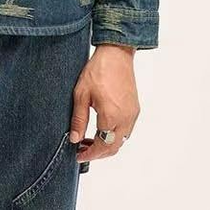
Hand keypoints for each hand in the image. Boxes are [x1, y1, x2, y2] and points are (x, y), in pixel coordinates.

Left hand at [69, 44, 139, 161]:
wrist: (116, 55)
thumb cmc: (98, 71)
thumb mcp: (81, 95)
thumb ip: (79, 119)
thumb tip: (74, 139)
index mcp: (111, 117)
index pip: (102, 146)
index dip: (89, 154)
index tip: (78, 155)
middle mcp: (125, 119)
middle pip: (113, 148)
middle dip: (97, 153)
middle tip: (82, 149)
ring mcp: (132, 114)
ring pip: (121, 141)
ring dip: (106, 144)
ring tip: (89, 139)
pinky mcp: (135, 109)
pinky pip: (126, 130)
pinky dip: (114, 135)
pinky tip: (101, 128)